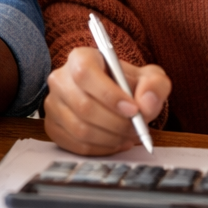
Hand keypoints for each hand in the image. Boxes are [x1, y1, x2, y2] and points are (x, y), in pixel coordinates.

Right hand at [43, 47, 168, 154]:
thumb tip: (146, 104)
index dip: (109, 95)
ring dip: (111, 138)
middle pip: (83, 106)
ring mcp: (53, 104)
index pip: (85, 74)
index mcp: (80, 58)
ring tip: (128, 135)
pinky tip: (116, 141)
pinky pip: (76, 145)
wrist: (115, 98)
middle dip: (116, 123)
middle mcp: (60, 79)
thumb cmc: (129, 85)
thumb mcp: (149, 77)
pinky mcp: (52, 127)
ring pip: (80, 129)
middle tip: (136, 128)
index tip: (133, 109)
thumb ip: (155, 86)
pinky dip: (101, 149)